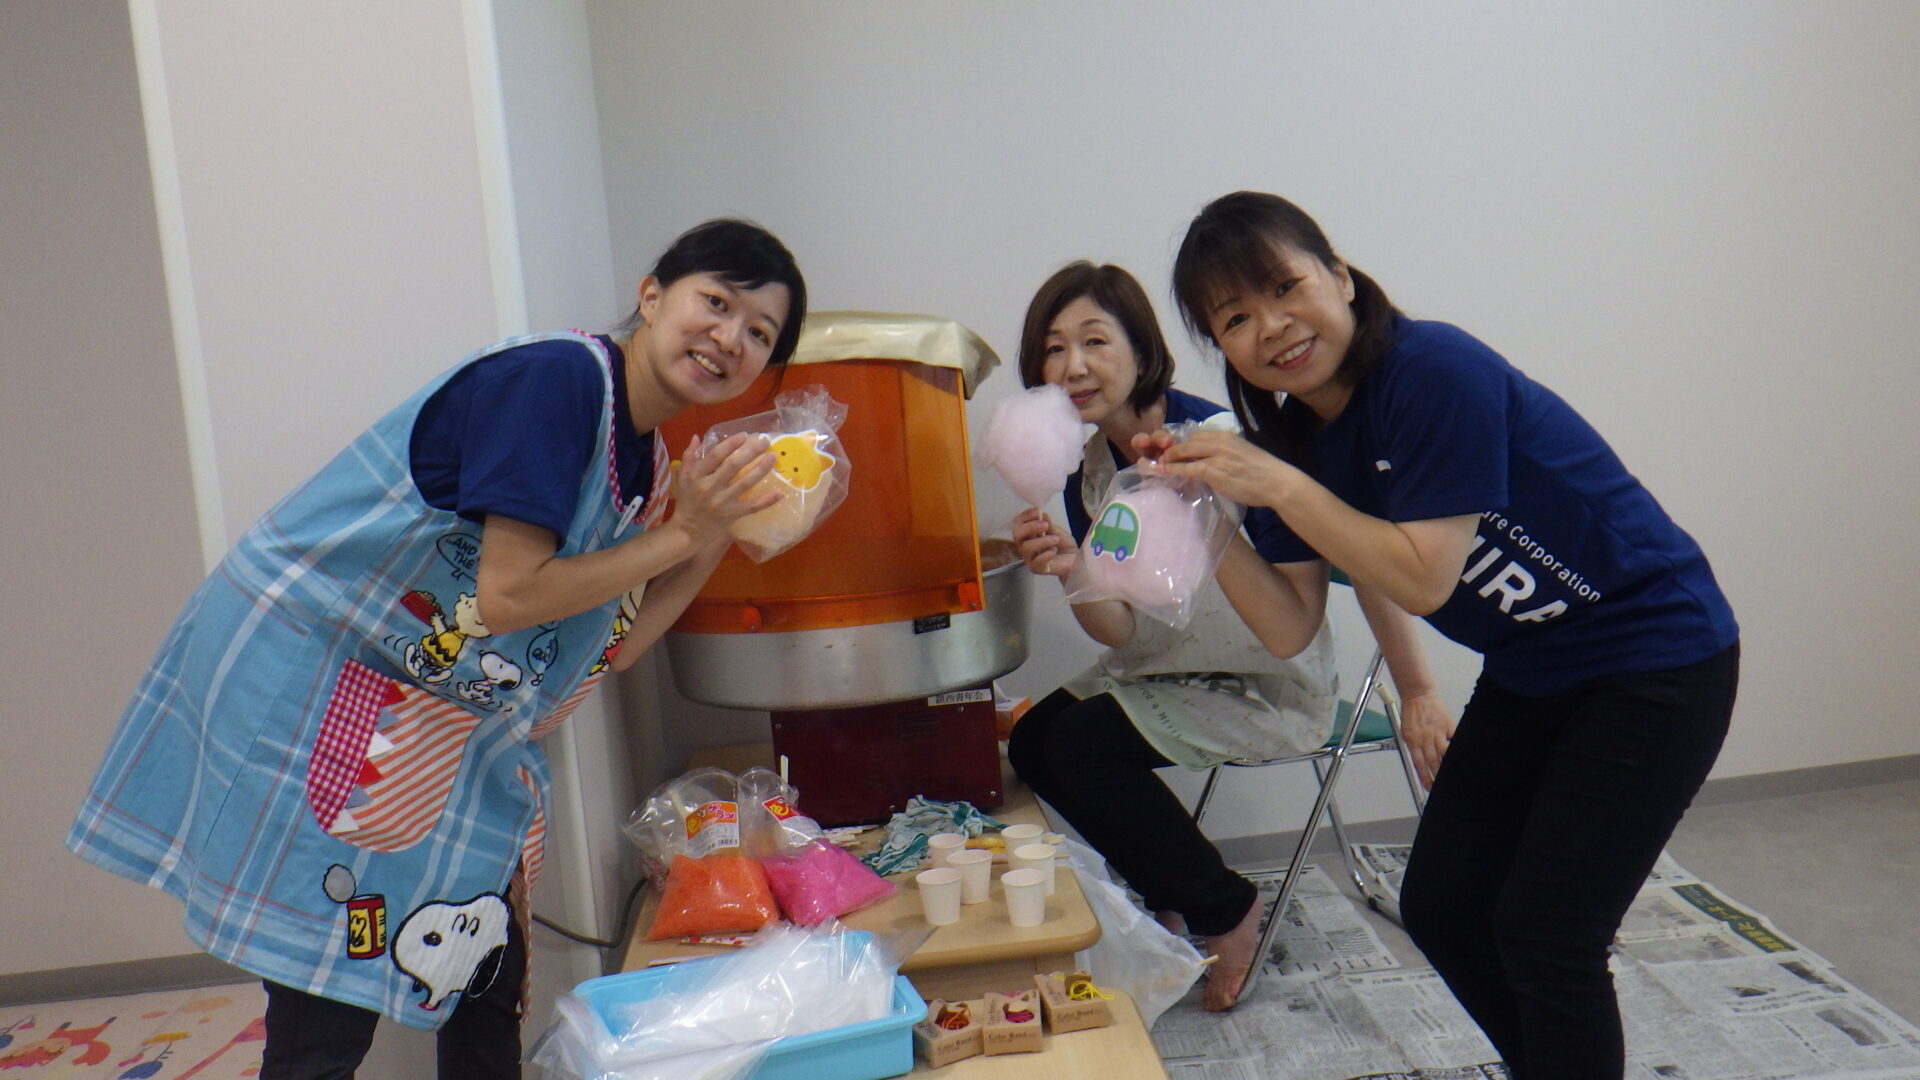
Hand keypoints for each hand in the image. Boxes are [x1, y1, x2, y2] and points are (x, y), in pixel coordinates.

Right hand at [669, 433, 778, 545]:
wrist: (688, 530)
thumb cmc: (687, 501)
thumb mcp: (682, 477)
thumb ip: (689, 456)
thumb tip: (697, 437)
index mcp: (697, 476)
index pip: (715, 456)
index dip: (731, 444)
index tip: (745, 435)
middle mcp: (710, 487)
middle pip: (733, 466)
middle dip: (751, 452)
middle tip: (765, 442)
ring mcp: (722, 502)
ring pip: (745, 484)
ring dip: (761, 470)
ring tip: (773, 457)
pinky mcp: (732, 515)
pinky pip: (752, 507)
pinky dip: (766, 500)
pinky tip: (780, 493)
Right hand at [1011, 506, 1075, 577]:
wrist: (1075, 559)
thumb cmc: (1063, 544)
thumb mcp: (1055, 530)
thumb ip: (1047, 523)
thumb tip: (1041, 514)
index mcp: (1027, 534)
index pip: (1017, 523)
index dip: (1025, 516)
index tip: (1038, 511)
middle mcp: (1025, 545)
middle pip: (1017, 534)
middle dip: (1030, 527)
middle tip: (1045, 525)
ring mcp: (1030, 558)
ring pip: (1027, 548)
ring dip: (1043, 541)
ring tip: (1056, 539)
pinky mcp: (1037, 569)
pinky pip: (1037, 561)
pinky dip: (1046, 554)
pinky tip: (1054, 550)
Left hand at [1153, 430, 1298, 508]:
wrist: (1276, 482)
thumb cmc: (1262, 472)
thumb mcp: (1241, 453)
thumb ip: (1224, 453)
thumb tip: (1209, 459)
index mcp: (1226, 436)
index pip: (1196, 434)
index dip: (1182, 442)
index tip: (1174, 451)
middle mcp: (1220, 441)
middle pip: (1187, 441)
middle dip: (1172, 449)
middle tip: (1162, 458)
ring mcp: (1216, 455)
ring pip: (1184, 452)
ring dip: (1169, 458)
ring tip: (1160, 465)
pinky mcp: (1214, 470)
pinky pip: (1188, 468)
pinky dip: (1175, 469)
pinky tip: (1166, 472)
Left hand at [1397, 689, 1454, 789]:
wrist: (1418, 695)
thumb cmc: (1411, 713)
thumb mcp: (1406, 732)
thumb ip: (1413, 746)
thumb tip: (1421, 762)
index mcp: (1412, 740)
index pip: (1419, 764)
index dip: (1425, 778)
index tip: (1430, 787)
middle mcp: (1425, 738)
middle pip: (1433, 762)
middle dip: (1438, 776)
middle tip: (1442, 785)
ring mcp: (1437, 732)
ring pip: (1444, 754)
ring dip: (1448, 766)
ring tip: (1452, 775)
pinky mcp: (1447, 725)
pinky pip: (1454, 740)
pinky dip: (1457, 749)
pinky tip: (1461, 757)